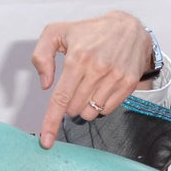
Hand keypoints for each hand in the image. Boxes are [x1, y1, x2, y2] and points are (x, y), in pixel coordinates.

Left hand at [31, 10, 153, 148]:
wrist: (129, 28)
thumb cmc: (91, 31)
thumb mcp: (57, 32)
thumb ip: (41, 56)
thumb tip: (46, 84)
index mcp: (77, 58)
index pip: (61, 98)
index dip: (51, 122)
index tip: (46, 141)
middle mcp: (97, 69)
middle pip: (74, 109)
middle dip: (70, 104)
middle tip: (75, 86)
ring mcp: (114, 77)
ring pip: (90, 113)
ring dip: (85, 106)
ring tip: (89, 86)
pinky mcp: (128, 83)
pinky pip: (107, 110)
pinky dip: (100, 105)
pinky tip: (102, 88)